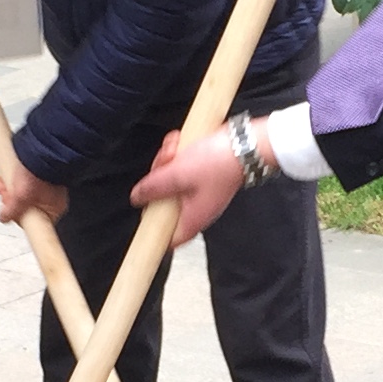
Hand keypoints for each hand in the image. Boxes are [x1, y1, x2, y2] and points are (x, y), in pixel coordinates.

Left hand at [0, 166, 67, 226]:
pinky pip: (22, 185)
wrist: (41, 147)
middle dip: (10, 200)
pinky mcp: (37, 178)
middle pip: (24, 208)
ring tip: (0, 182)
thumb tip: (4, 218)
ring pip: (21, 196)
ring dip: (8, 190)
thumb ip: (11, 211)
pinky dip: (11, 182)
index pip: (32, 223)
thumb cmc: (39, 170)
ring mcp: (44, 189)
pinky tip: (3, 178)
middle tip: (3, 192)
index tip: (8, 213)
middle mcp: (50, 200)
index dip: (17, 217)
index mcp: (53, 209)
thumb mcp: (21, 196)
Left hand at [130, 123, 246, 242]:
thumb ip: (153, 187)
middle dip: (158, 179)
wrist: (246, 143)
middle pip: (164, 202)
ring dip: (167, 161)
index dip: (153, 229)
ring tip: (174, 147)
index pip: (168, 239)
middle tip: (164, 162)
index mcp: (193, 218)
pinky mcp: (203, 175)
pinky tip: (179, 142)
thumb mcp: (178, 174)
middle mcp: (197, 208)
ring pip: (171, 181)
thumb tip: (136, 197)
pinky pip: (182, 168)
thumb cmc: (218, 163)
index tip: (144, 210)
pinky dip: (178, 154)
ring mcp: (200, 191)